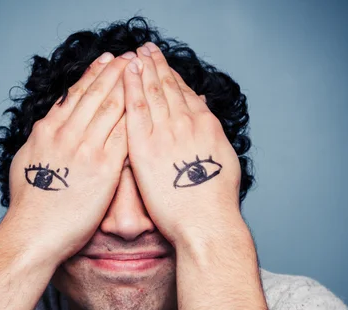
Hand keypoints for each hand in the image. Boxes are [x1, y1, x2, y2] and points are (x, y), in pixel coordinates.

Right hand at [6, 52, 135, 264]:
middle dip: (115, 72)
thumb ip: (41, 140)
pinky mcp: (104, 168)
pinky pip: (124, 136)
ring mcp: (86, 149)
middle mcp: (67, 134)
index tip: (106, 61)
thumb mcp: (25, 161)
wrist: (34, 233)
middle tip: (130, 56)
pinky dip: (136, 118)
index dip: (93, 75)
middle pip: (96, 95)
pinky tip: (147, 107)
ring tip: (141, 72)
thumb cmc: (29, 204)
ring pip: (112, 109)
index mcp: (48, 130)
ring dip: (128, 88)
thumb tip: (48, 126)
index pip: (75, 94)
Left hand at [123, 43, 242, 245]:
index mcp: (205, 125)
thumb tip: (203, 112)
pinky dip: (131, 88)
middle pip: (168, 87)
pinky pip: (135, 109)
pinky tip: (125, 74)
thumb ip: (209, 133)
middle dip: (156, 65)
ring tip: (135, 54)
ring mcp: (165, 132)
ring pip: (152, 92)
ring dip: (143, 70)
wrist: (205, 223)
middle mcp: (186, 123)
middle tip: (146, 48)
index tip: (162, 64)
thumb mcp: (222, 159)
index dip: (171, 75)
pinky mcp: (145, 147)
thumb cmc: (215, 201)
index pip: (184, 92)